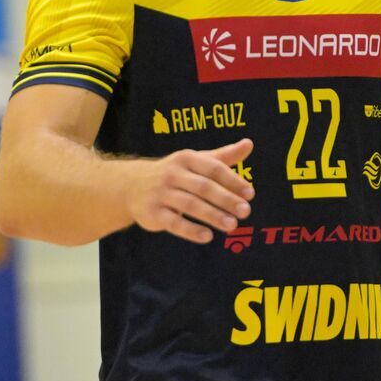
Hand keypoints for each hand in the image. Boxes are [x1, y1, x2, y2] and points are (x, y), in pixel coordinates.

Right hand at [125, 139, 254, 243]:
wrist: (131, 185)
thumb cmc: (174, 173)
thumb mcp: (196, 161)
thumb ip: (223, 156)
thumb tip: (249, 143)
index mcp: (187, 159)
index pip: (213, 169)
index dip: (233, 181)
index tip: (250, 194)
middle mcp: (173, 174)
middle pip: (204, 187)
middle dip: (226, 199)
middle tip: (245, 211)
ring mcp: (161, 193)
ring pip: (190, 205)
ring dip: (213, 215)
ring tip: (232, 225)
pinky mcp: (153, 213)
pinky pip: (174, 223)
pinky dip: (191, 230)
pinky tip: (208, 236)